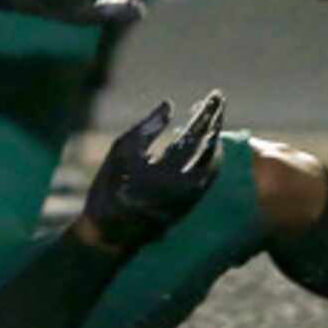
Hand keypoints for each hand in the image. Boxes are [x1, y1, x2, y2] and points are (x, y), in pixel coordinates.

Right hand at [79, 90, 227, 250]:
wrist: (110, 232)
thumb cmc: (110, 186)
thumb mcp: (120, 150)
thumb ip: (146, 127)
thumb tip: (170, 105)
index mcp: (166, 168)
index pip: (194, 135)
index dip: (206, 114)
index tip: (215, 96)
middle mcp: (184, 185)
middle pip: (209, 147)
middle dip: (214, 121)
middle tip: (218, 101)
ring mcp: (190, 197)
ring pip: (213, 162)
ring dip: (214, 138)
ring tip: (212, 118)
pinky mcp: (191, 204)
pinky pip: (208, 175)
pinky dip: (210, 156)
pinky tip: (206, 143)